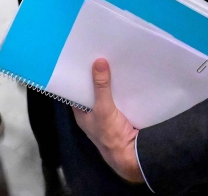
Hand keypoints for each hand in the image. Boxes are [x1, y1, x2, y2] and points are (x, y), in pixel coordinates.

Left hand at [72, 59, 142, 182]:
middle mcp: (92, 113)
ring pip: (105, 93)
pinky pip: (118, 97)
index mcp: (82, 113)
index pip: (76, 91)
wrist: (132, 153)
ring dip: (108, 81)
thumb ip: (101, 86)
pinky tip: (123, 75)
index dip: (78, 76)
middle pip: (91, 90)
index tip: (81, 59)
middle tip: (97, 54)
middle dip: (95, 76)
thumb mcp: (103, 108)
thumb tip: (98, 62)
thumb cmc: (110, 134)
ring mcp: (106, 113)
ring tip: (110, 60)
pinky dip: (119, 88)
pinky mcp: (120, 114)